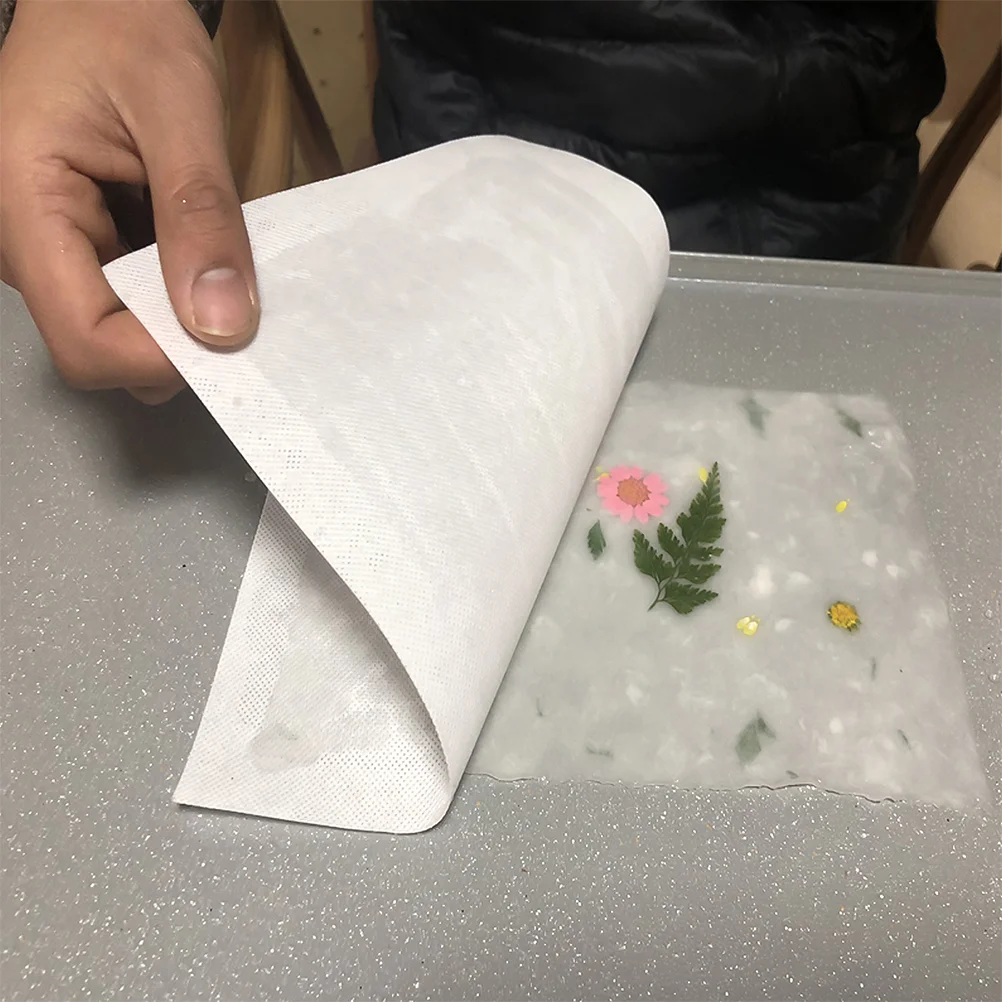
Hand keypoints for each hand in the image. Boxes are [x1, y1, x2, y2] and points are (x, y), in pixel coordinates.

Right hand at [0, 0, 258, 404]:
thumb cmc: (125, 25)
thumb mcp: (179, 108)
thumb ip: (201, 215)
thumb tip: (223, 324)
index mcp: (23, 205)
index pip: (83, 338)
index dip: (158, 358)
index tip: (228, 337)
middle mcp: (24, 242)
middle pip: (99, 348)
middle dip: (175, 343)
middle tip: (241, 304)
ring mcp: (51, 249)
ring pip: (120, 332)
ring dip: (182, 320)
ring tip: (225, 274)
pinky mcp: (81, 247)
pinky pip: (131, 301)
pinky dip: (177, 296)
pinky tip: (207, 265)